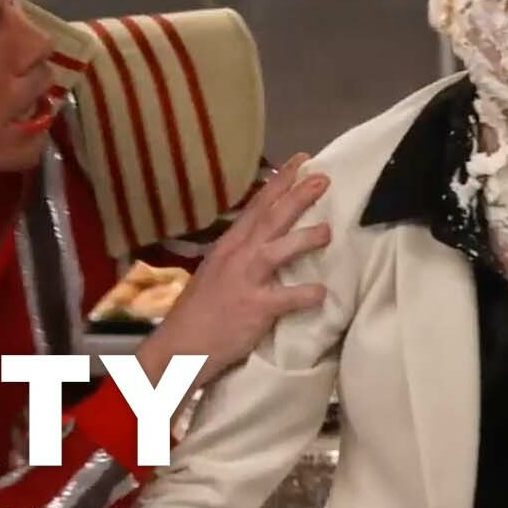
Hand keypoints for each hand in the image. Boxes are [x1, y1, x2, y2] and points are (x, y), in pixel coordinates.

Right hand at [136, 153, 331, 388]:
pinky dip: (306, 294)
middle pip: (270, 219)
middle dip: (297, 196)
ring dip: (304, 238)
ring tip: (328, 230)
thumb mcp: (217, 271)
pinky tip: (322, 292)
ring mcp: (246, 281)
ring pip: (278, 251)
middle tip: (323, 178)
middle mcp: (237, 256)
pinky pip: (286, 298)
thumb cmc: (201, 310)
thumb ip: (241, 253)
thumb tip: (267, 238)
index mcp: (229, 245)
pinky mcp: (255, 309)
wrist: (180, 347)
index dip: (281, 182)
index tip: (301, 160)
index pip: (258, 205)